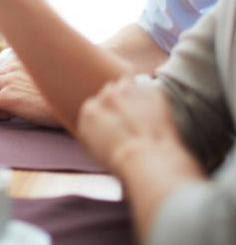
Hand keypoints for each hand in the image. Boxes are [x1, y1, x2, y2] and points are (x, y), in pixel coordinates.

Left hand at [0, 58, 61, 127]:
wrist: (73, 106)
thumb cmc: (66, 98)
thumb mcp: (50, 80)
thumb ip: (36, 78)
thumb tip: (28, 90)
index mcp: (26, 62)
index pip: (4, 68)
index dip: (6, 84)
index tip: (19, 96)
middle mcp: (15, 68)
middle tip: (10, 105)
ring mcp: (10, 82)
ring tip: (6, 111)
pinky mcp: (7, 98)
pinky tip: (7, 117)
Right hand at [77, 77, 197, 175]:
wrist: (146, 158)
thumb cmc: (121, 160)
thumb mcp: (94, 148)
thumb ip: (94, 129)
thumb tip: (101, 127)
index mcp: (90, 110)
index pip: (96, 104)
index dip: (107, 114)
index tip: (115, 123)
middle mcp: (106, 96)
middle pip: (110, 91)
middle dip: (119, 101)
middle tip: (129, 118)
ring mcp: (128, 92)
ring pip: (128, 84)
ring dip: (133, 95)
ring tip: (142, 113)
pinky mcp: (150, 91)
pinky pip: (149, 90)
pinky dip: (151, 99)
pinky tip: (155, 115)